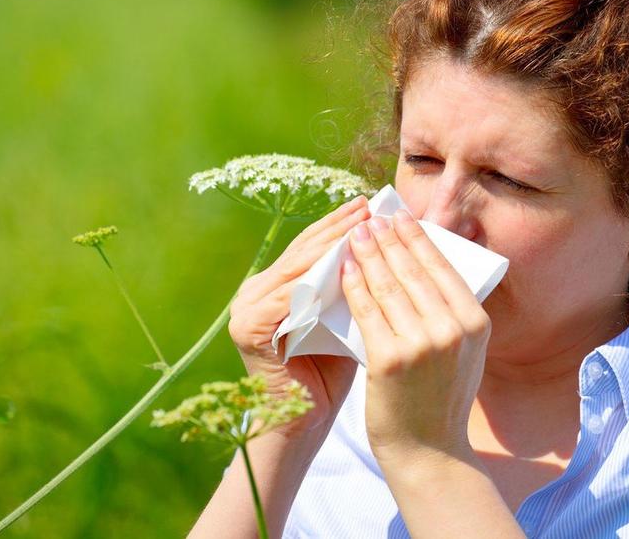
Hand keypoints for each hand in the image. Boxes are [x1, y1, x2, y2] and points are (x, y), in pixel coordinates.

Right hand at [228, 196, 368, 439]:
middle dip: (337, 227)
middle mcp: (252, 294)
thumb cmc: (332, 373)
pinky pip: (289, 295)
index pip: (309, 249)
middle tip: (368, 205)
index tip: (370, 205)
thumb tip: (383, 242)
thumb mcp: (343, 317)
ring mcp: (245, 310)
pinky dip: (317, 277)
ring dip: (330, 244)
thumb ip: (350, 284)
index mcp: (271, 289)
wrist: (305, 423)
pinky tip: (344, 261)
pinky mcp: (249, 328)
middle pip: (301, 252)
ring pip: (296, 268)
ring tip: (361, 225)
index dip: (338, 225)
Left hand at [341, 209, 490, 464]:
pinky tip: (345, 267)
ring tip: (356, 233)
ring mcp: (421, 344)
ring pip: (388, 286)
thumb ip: (453, 311)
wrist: (428, 451)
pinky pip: (367, 311)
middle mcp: (452, 330)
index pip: (442, 267)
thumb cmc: (441, 398)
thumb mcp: (466, 352)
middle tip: (372, 217)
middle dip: (390, 238)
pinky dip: (354, 285)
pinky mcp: (389, 359)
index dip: (417, 238)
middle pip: (413, 270)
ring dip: (368, 254)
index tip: (400, 216)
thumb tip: (430, 262)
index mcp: (475, 323)